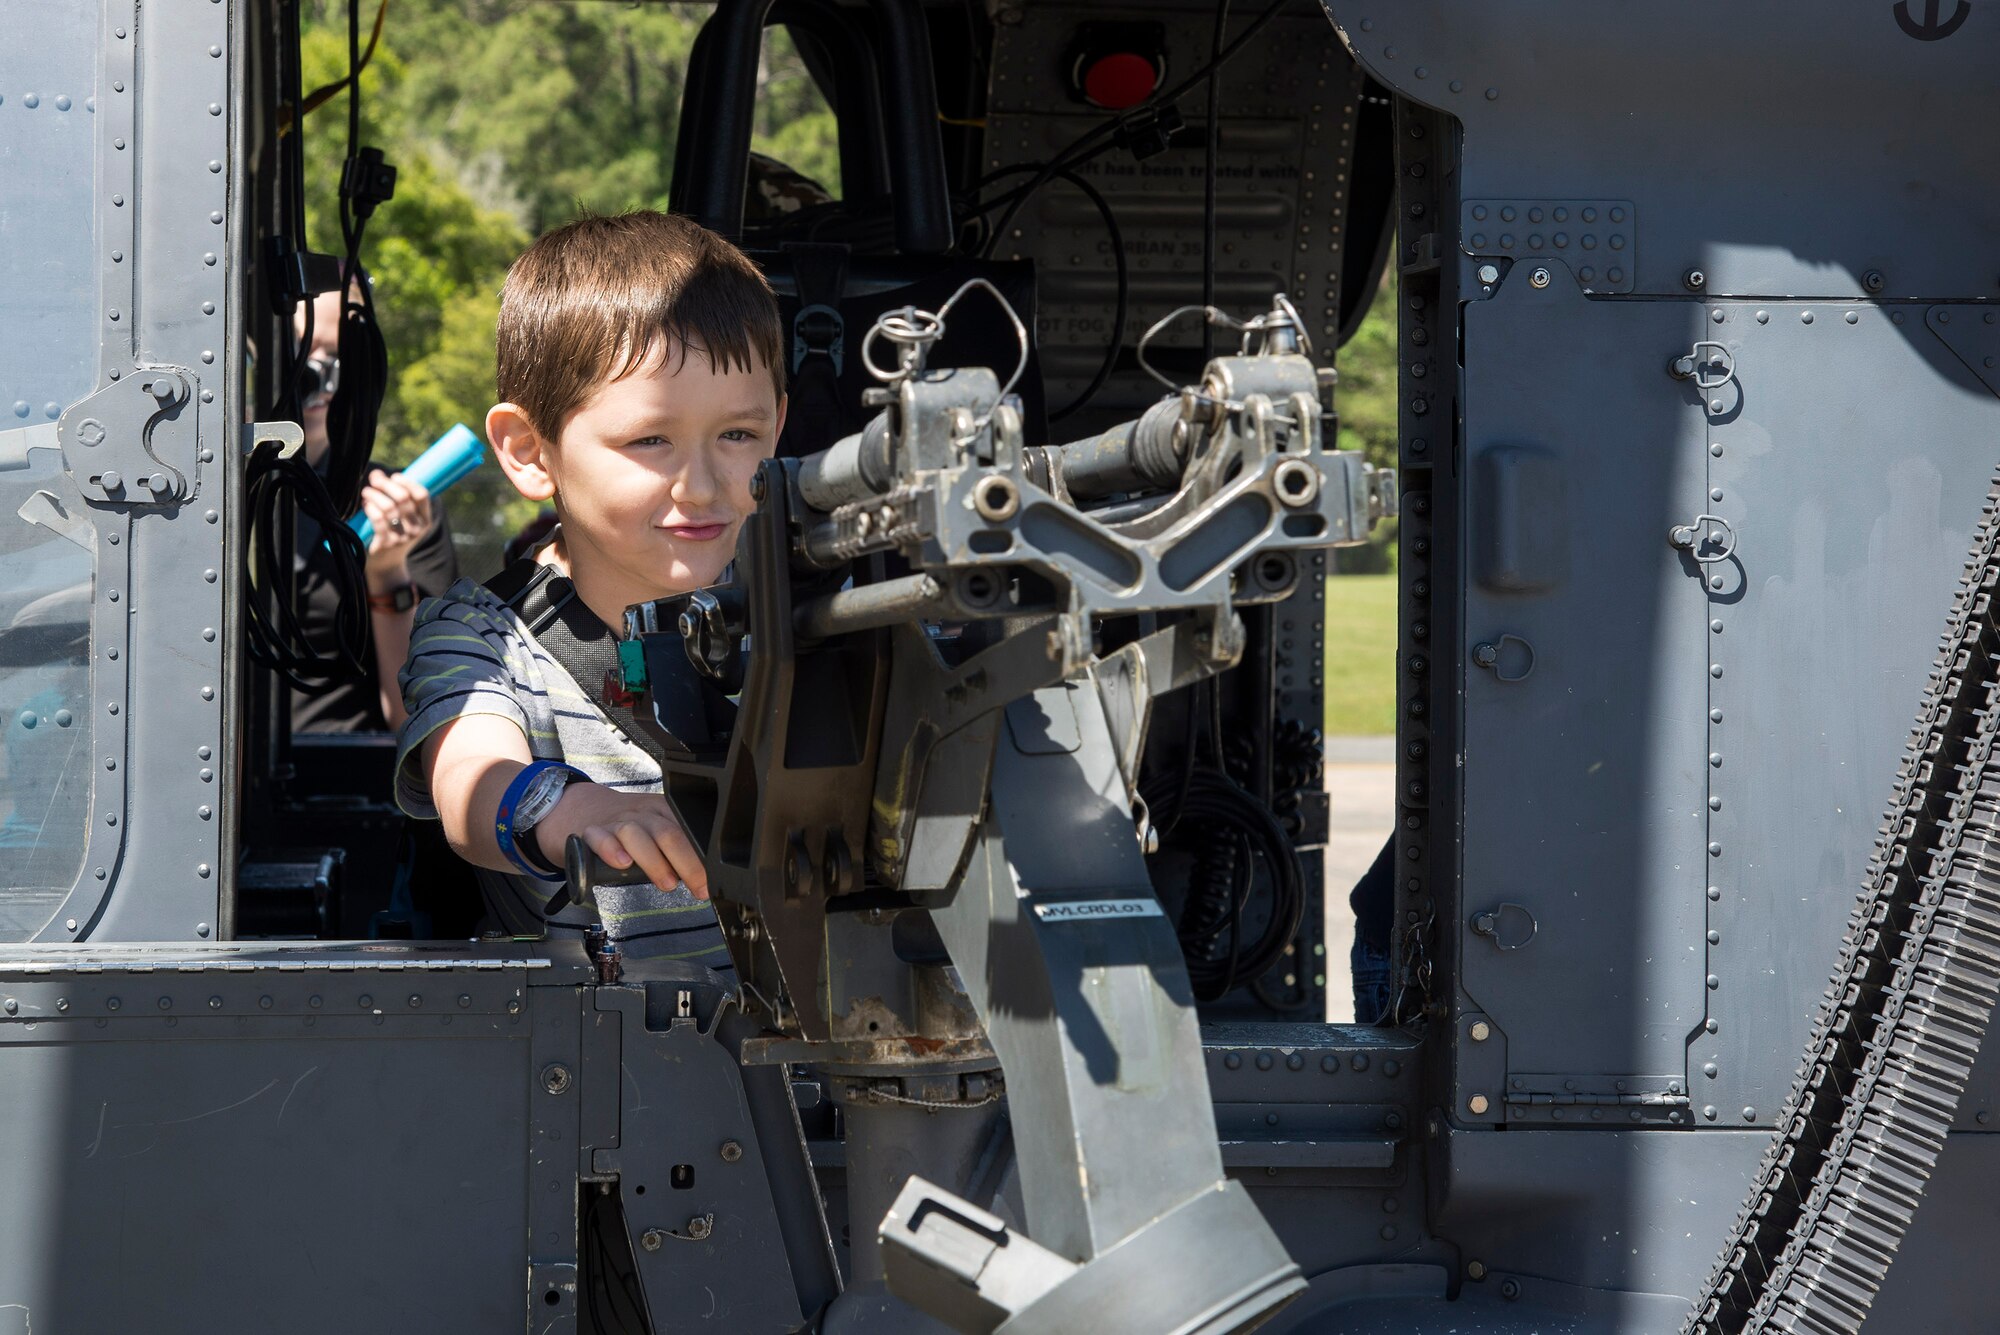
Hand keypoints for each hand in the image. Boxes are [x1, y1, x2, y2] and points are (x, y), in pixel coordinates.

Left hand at [361, 467, 434, 585]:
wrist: (387, 564)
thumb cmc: (393, 533)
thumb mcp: (405, 519)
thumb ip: (399, 499)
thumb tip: (378, 474)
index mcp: (425, 520)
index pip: (422, 495)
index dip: (407, 482)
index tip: (394, 477)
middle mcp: (416, 529)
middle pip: (403, 498)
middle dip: (386, 484)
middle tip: (374, 479)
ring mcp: (402, 537)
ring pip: (389, 507)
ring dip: (374, 495)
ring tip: (366, 492)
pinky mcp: (386, 544)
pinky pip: (378, 520)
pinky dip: (370, 509)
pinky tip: (366, 505)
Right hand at [532, 782, 708, 898]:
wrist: (583, 809)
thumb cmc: (630, 827)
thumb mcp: (657, 830)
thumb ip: (678, 849)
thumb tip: (706, 877)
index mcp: (663, 810)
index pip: (687, 829)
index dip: (701, 856)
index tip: (711, 879)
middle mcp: (641, 813)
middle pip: (667, 833)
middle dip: (687, 862)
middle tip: (698, 886)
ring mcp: (616, 821)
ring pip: (636, 834)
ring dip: (653, 860)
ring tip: (666, 883)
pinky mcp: (592, 832)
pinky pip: (600, 837)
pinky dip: (611, 849)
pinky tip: (622, 863)